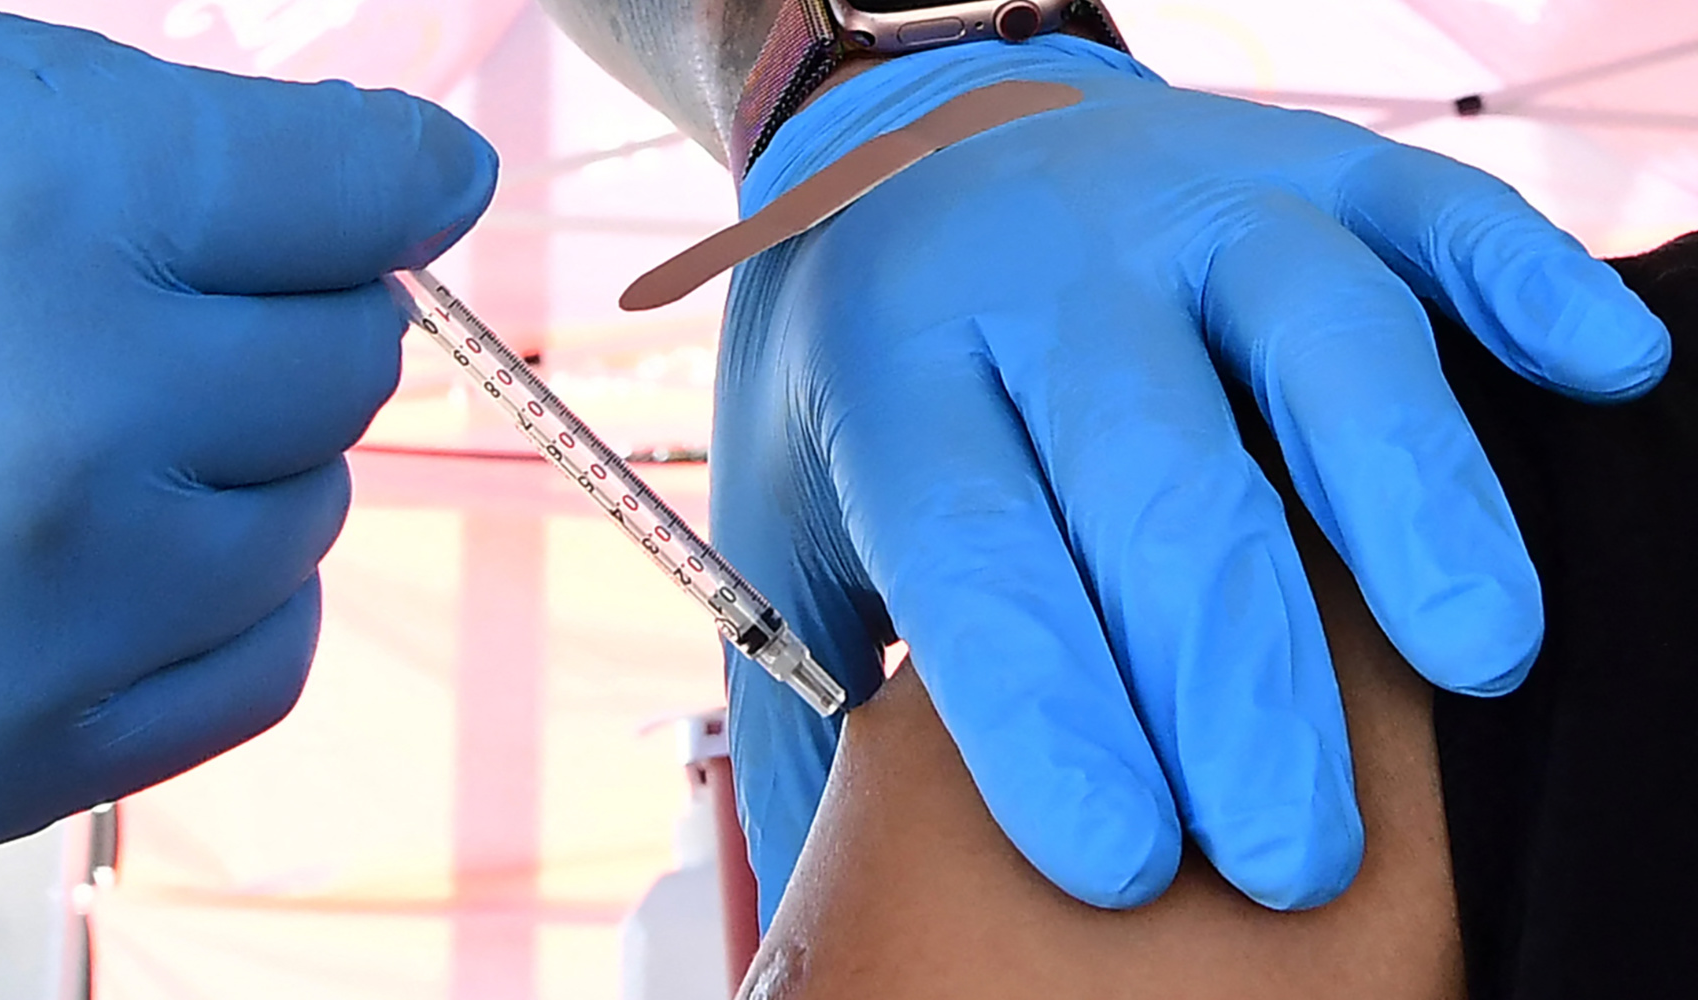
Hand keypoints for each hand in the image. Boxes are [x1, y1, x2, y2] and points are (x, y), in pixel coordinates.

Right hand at [0, 0, 493, 902]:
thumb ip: (101, 112)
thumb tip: (371, 176)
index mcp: (30, 196)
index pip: (354, 185)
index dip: (403, 173)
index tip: (426, 180)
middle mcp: (77, 406)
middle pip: (352, 356)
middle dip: (289, 314)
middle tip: (175, 309)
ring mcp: (66, 603)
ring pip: (317, 508)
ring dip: (245, 458)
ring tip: (91, 437)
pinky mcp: (36, 756)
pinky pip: (267, 657)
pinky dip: (233, 594)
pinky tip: (128, 556)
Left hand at [716, 37, 1667, 922]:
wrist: (910, 142)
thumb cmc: (863, 380)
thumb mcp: (784, 517)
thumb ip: (810, 697)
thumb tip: (842, 904)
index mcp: (895, 371)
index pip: (970, 544)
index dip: (1047, 703)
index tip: (1121, 862)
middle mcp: (1043, 276)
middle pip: (1159, 476)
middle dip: (1235, 675)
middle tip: (1295, 854)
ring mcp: (1185, 207)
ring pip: (1319, 339)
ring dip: (1412, 495)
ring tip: (1480, 656)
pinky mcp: (1306, 162)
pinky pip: (1431, 209)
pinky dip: (1522, 283)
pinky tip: (1601, 372)